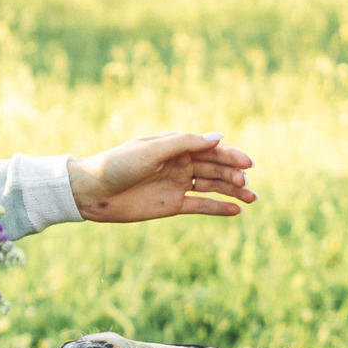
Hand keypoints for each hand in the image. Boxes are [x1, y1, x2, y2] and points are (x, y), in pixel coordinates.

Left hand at [68, 132, 257, 222]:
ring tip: (253, 198)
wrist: (93, 192)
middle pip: (215, 168)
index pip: (210, 149)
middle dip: (233, 174)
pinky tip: (237, 210)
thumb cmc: (119, 165)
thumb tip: (217, 138)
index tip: (248, 164)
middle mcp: (180, 164)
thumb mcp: (152, 150)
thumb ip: (185, 143)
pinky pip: (201, 206)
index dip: (231, 155)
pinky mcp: (172, 205)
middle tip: (246, 183)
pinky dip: (219, 208)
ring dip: (233, 191)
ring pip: (213, 186)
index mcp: (175, 146)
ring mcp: (177, 185)